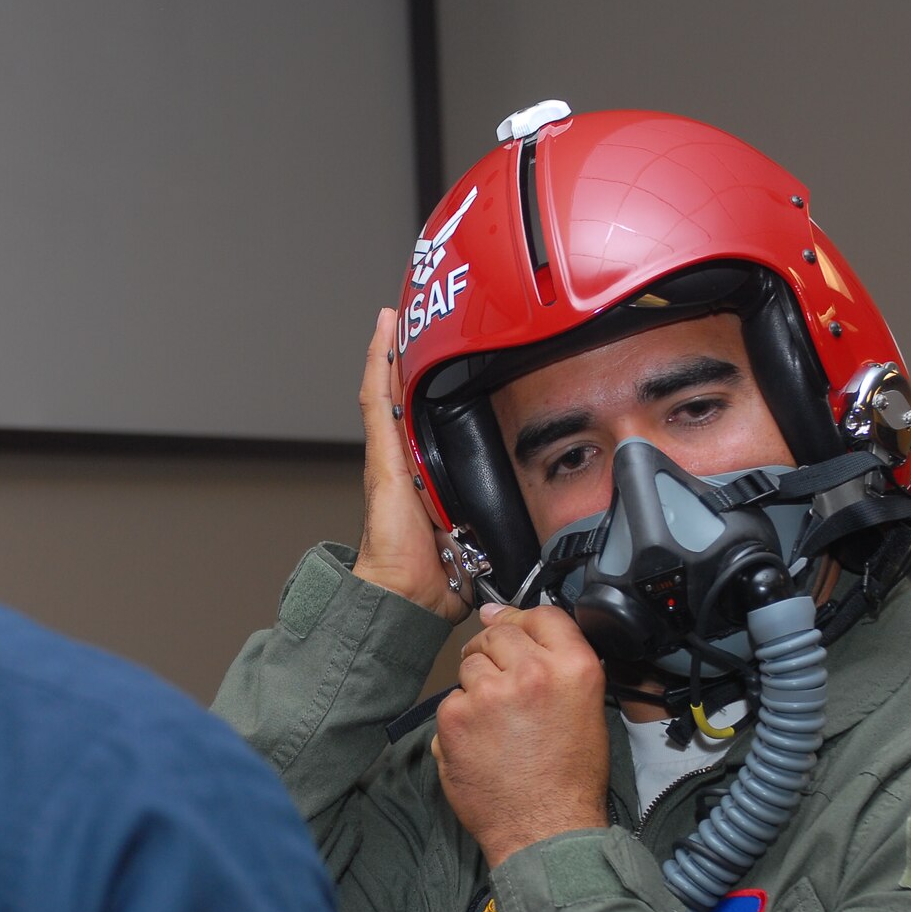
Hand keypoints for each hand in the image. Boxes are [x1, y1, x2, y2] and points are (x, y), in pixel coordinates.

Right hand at [350, 309, 470, 623]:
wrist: (407, 596)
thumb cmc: (433, 578)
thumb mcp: (480, 541)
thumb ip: (498, 526)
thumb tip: (533, 529)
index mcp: (425, 478)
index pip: (425, 422)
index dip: (429, 389)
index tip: (440, 358)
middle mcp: (401, 462)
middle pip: (402, 398)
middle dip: (406, 360)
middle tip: (415, 321)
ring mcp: (388, 456)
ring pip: (386, 390)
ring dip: (389, 351)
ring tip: (396, 315)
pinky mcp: (382, 457)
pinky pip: (377, 401)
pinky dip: (377, 363)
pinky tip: (383, 331)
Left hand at [432, 604, 609, 865]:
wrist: (546, 830)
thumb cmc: (570, 778)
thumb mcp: (587, 708)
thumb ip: (558, 664)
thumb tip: (515, 627)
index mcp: (574, 668)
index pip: (542, 614)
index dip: (522, 619)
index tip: (509, 625)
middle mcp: (532, 673)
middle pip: (499, 633)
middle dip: (495, 652)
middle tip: (502, 687)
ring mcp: (490, 693)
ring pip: (470, 663)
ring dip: (477, 684)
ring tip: (496, 723)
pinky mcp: (456, 717)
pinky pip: (451, 699)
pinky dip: (459, 718)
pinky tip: (480, 743)